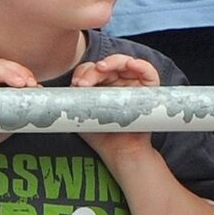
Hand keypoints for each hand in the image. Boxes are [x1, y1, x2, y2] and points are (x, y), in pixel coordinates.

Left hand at [71, 50, 160, 168]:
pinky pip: (148, 72)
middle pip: (106, 66)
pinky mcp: (149, 88)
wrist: (120, 151)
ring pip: (124, 63)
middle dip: (92, 71)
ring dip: (112, 63)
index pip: (91, 70)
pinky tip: (131, 64)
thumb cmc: (101, 134)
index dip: (83, 73)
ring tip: (102, 68)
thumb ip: (74, 99)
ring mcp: (133, 83)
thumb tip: (64, 87)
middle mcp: (117, 81)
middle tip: (84, 83)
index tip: (76, 84)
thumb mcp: (81, 114)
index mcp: (101, 85)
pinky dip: (140, 65)